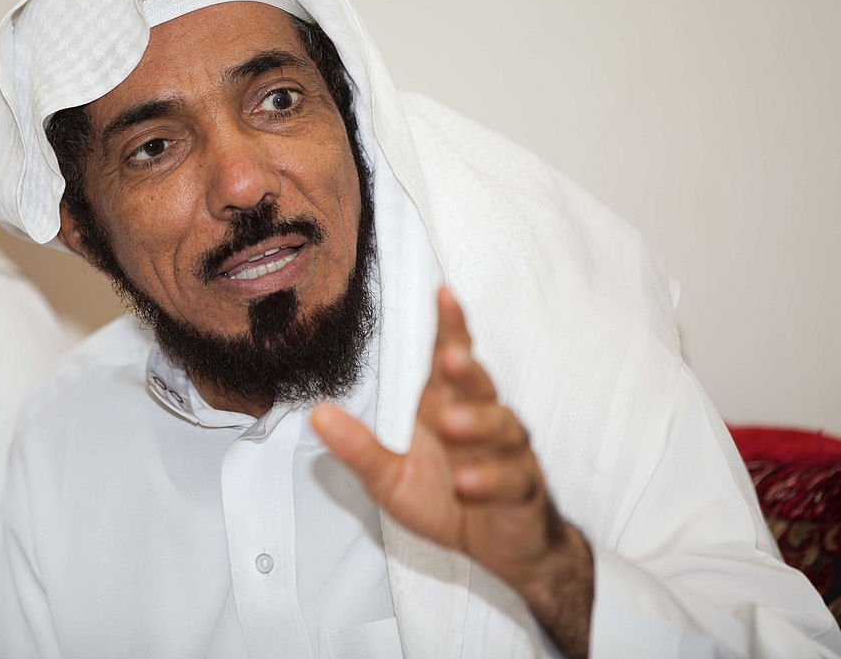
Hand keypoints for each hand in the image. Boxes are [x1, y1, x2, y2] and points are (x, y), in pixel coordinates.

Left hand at [312, 287, 590, 656]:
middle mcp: (481, 418)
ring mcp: (506, 452)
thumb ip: (358, 447)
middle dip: (465, 367)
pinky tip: (467, 481)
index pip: (448, 357)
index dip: (449, 327)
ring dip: (478, 423)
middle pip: (479, 382)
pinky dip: (489, 478)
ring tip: (452, 424)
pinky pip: (511, 478)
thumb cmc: (445, 497)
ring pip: (501, 426)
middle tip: (449, 357)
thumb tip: (317, 413)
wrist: (499, 547)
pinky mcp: (522, 488)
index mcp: (446, 405)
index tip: (440, 294)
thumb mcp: (389, 478)